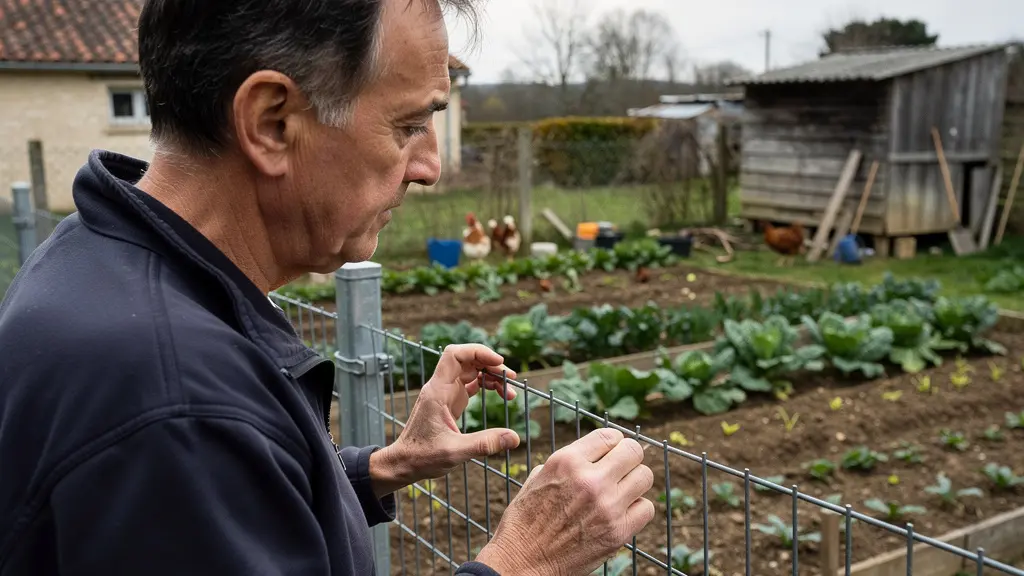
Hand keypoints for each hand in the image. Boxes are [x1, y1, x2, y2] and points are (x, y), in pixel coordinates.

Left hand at [369, 344, 521, 497]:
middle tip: (511, 379)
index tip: (499, 362)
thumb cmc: (422, 456)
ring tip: (509, 391)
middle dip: (490, 364)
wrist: (404, 462)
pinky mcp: (450, 401)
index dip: (478, 352)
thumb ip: (484, 444)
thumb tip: (514, 438)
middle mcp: (440, 387)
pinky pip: (470, 383)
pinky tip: (499, 394)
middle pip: (467, 360)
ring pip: (470, 370)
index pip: (454, 355)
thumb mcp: (455, 452)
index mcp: (438, 392)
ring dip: (491, 375)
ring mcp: (445, 393)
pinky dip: (486, 384)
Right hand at [475, 428, 654, 575]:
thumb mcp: (538, 478)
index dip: (613, 443)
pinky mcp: (617, 531)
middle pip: (633, 451)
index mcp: (567, 461)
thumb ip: (568, 462)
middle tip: (620, 469)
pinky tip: (622, 512)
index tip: (611, 452)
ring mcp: (607, 506)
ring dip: (634, 482)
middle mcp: (590, 479)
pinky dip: (637, 509)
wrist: (522, 562)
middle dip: (628, 457)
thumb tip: (594, 453)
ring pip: (645, 477)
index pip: (610, 435)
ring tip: (621, 491)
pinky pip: (646, 508)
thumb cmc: (526, 520)